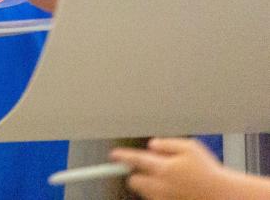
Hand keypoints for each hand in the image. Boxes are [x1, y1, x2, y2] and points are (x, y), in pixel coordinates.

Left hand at [112, 137, 240, 199]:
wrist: (225, 196)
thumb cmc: (209, 171)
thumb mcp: (190, 148)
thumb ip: (167, 144)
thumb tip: (151, 145)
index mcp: (164, 168)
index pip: (135, 160)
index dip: (122, 157)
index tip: (113, 155)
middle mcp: (161, 187)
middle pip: (134, 182)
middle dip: (136, 175)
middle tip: (150, 171)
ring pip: (145, 193)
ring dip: (149, 186)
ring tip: (169, 181)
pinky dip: (160, 195)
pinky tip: (175, 190)